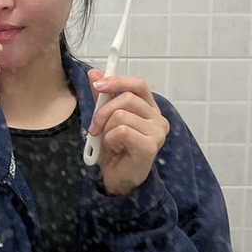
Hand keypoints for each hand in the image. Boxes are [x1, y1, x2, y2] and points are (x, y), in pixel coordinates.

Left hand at [87, 70, 168, 195]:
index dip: (117, 81)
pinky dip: (111, 140)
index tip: (98, 85)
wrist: (116, 178)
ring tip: (111, 142)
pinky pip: (122, 131)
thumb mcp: (104, 119)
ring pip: (121, 115)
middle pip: (127, 98)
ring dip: (107, 130)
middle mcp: (157, 118)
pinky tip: (116, 149)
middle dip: (103, 112)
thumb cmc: (114, 149)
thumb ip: (102, 97)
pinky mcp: (151, 146)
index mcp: (148, 108)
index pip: (138, 84)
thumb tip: (94, 73)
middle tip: (95, 127)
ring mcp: (157, 132)